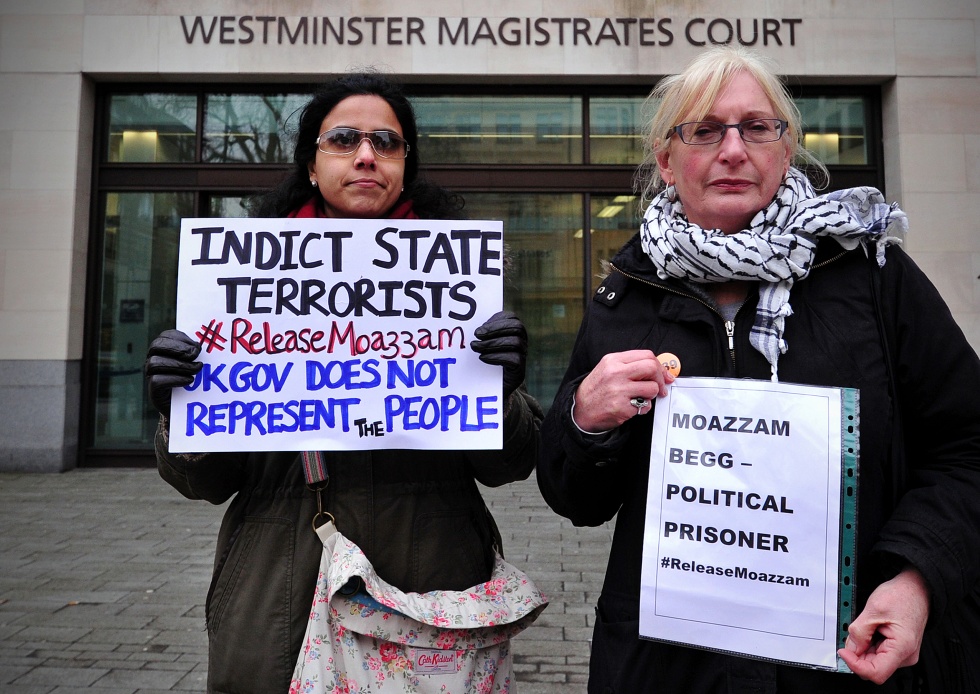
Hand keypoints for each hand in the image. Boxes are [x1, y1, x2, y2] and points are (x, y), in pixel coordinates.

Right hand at [144, 329, 202, 415]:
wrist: (187, 407)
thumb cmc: (193, 382)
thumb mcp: (195, 363)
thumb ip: (194, 352)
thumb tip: (198, 346)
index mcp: (163, 350)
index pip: (165, 336)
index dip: (181, 338)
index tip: (197, 346)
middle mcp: (153, 360)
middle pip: (156, 345)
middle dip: (178, 349)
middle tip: (195, 356)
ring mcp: (151, 375)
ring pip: (155, 362)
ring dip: (179, 365)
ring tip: (196, 370)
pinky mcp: (153, 391)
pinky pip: (156, 380)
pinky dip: (175, 378)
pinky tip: (189, 380)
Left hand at [471, 311, 526, 397]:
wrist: (489, 391)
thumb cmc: (484, 364)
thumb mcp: (483, 345)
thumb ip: (483, 334)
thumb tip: (472, 324)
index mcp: (514, 333)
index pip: (512, 318)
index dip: (497, 319)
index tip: (481, 326)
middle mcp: (522, 343)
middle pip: (517, 327)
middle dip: (495, 329)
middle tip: (477, 334)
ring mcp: (523, 357)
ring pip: (515, 342)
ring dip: (492, 343)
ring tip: (476, 347)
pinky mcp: (520, 372)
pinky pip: (514, 358)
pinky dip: (496, 356)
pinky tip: (483, 358)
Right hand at [572, 350, 673, 432]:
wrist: (580, 410)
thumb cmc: (597, 389)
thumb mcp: (608, 369)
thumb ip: (630, 365)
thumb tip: (658, 369)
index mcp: (613, 360)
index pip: (646, 355)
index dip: (659, 366)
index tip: (664, 375)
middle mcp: (616, 373)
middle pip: (651, 368)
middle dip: (660, 378)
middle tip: (660, 387)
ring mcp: (618, 391)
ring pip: (652, 388)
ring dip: (651, 395)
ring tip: (640, 398)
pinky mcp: (622, 408)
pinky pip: (645, 406)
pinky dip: (642, 408)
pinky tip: (631, 407)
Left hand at [837, 566, 929, 683]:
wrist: (916, 589)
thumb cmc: (902, 596)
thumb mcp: (873, 609)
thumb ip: (858, 632)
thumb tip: (849, 648)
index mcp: (902, 648)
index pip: (876, 673)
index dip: (855, 665)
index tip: (843, 652)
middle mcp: (905, 655)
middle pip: (874, 667)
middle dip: (858, 654)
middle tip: (853, 634)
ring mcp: (903, 653)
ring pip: (875, 660)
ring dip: (863, 648)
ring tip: (868, 627)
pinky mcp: (898, 648)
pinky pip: (879, 653)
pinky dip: (869, 644)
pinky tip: (871, 630)